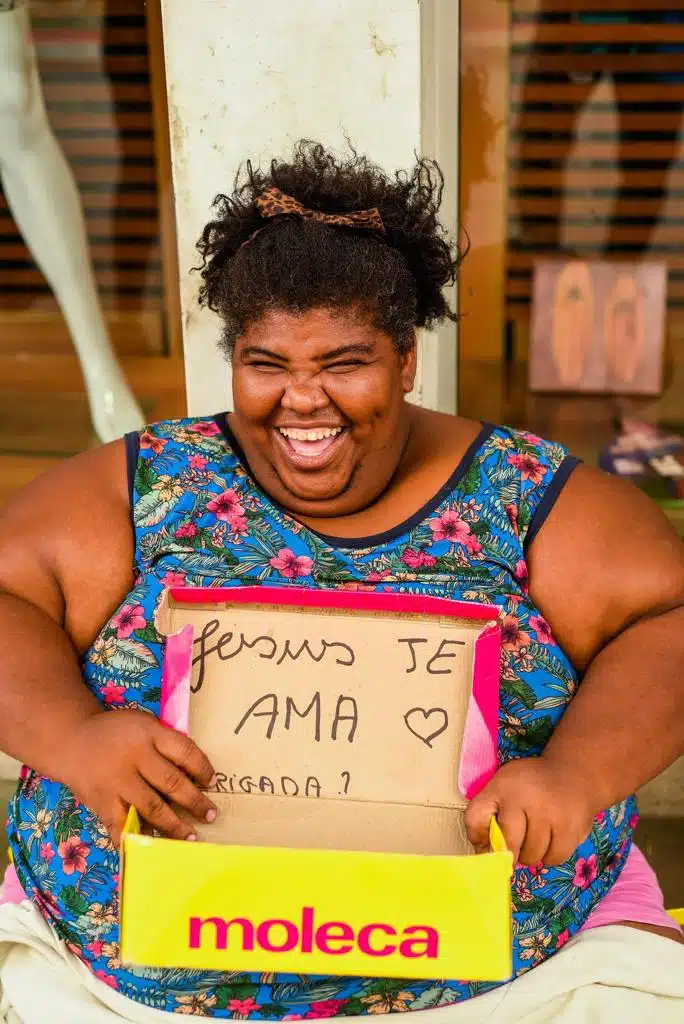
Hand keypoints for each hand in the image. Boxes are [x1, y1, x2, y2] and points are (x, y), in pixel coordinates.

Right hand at [60, 709, 216, 843]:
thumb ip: (165, 743)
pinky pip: (122, 826)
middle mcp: (135, 758)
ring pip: (152, 808)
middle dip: (195, 802)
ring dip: (174, 825)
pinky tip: (151, 849)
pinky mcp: (102, 802)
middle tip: (211, 815)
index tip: (212, 782)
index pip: (185, 752)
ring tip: (190, 836)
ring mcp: (117, 783)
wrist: (71, 740)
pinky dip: (137, 839)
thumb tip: (195, 774)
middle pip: (172, 783)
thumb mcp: (144, 724)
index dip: (203, 769)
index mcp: (149, 734)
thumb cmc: (115, 733)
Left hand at [464, 757, 598, 865]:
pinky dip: (550, 856)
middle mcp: (526, 799)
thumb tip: (482, 851)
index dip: (478, 836)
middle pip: (508, 845)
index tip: (489, 842)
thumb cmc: (530, 784)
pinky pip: (554, 858)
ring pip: (532, 856)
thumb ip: (483, 815)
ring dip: (531, 854)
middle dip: (510, 850)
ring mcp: (551, 815)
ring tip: (535, 837)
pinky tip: (551, 840)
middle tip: (517, 841)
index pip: (476, 819)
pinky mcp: (572, 829)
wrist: (573, 772)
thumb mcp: (500, 787)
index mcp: (503, 787)